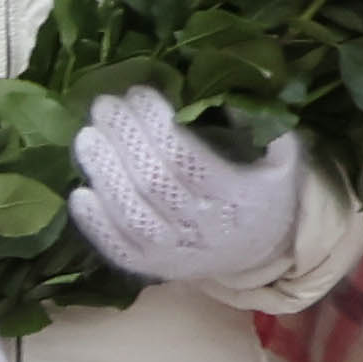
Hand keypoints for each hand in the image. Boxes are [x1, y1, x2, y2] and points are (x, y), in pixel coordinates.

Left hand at [66, 86, 307, 287]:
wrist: (263, 252)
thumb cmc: (267, 193)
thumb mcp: (282, 158)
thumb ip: (266, 128)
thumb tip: (226, 96)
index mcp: (237, 197)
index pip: (188, 159)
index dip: (157, 125)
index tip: (139, 93)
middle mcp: (204, 228)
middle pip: (154, 183)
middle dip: (125, 140)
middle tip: (104, 105)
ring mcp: (177, 252)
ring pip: (132, 216)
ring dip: (104, 175)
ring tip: (86, 137)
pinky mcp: (154, 268)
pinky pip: (120, 250)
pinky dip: (96, 225)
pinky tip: (80, 193)